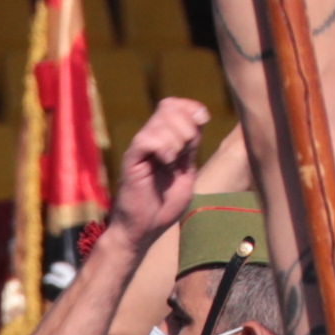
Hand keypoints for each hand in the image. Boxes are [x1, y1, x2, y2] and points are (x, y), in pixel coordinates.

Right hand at [110, 97, 215, 242]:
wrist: (143, 230)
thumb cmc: (163, 207)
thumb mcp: (186, 173)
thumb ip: (191, 149)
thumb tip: (199, 121)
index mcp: (164, 141)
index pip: (174, 104)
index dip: (191, 107)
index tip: (203, 121)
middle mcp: (150, 140)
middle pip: (168, 106)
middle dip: (187, 125)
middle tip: (187, 150)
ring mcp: (139, 149)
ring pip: (160, 122)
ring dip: (176, 140)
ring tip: (173, 162)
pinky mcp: (131, 161)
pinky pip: (146, 139)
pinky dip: (163, 148)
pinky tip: (166, 164)